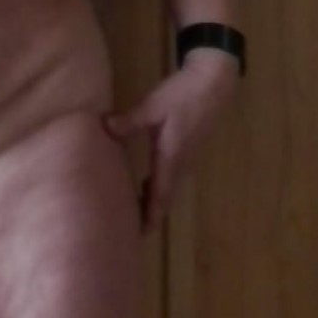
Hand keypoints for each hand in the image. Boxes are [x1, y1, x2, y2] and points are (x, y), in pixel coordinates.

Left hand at [104, 48, 239, 228]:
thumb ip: (130, 120)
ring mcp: (185, 157)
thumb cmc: (184, 94)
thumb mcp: (153, 106)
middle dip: (149, 214)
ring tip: (133, 214)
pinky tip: (143, 185)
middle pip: (164, 197)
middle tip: (130, 232)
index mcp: (171, 157)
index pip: (159, 194)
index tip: (140, 235)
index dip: (149, 215)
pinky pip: (171, 176)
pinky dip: (157, 187)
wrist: (214, 82)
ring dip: (153, 201)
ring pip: (168, 187)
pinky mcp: (186, 148)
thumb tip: (104, 127)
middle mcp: (180, 163)